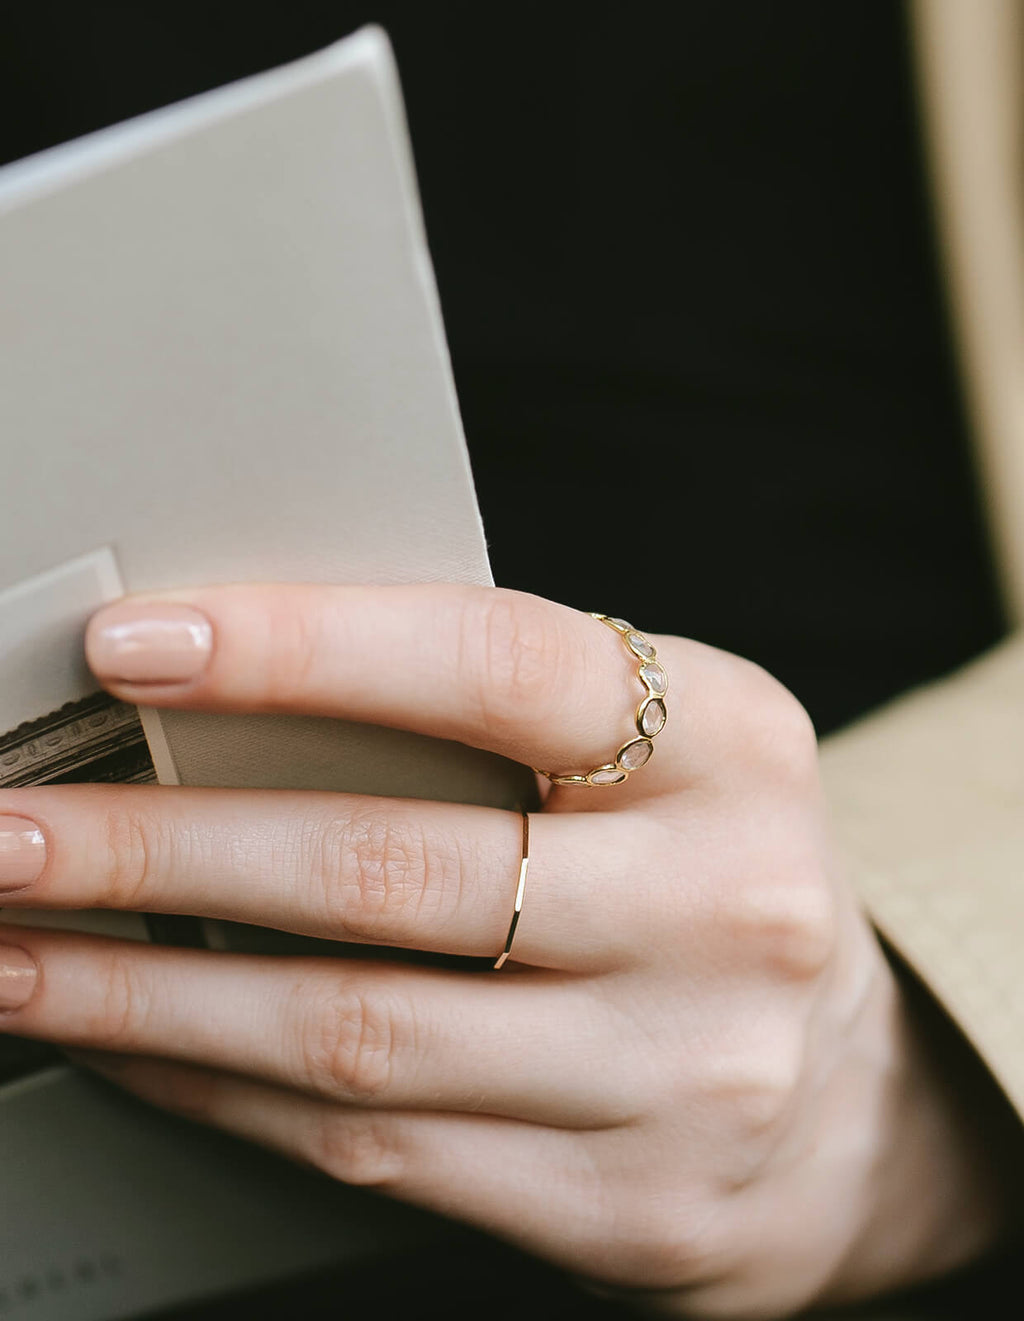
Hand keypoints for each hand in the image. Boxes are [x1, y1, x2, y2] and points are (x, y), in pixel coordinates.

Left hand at [0, 585, 1005, 1316]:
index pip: (499, 662)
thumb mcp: (653, 756)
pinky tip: (137, 1049)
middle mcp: (723, 903)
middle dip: (164, 850)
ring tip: (20, 952)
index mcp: (731, 741)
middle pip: (395, 868)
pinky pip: (377, 1148)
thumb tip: (228, 701)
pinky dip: (224, 1092)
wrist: (839, 1091)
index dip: (303, 649)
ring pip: (358, 1035)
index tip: (132, 648)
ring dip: (150, 997)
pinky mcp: (626, 1203)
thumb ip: (490, 719)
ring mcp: (681, 1069)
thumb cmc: (704, 870)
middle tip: (15, 828)